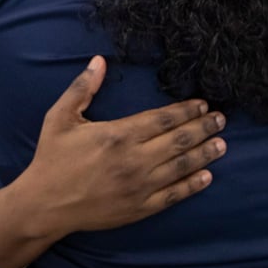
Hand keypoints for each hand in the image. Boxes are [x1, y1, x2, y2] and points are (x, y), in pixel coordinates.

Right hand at [12, 55, 226, 239]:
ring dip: (204, 153)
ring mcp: (139, 186)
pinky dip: (193, 185)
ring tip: (222, 144)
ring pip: (181, 166)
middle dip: (203, 128)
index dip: (186, 111)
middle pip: (178, 141)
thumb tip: (99, 60)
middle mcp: (134, 160)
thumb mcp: (60, 117)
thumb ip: (82, 88)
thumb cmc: (52, 158)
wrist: (44, 205)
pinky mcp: (140, 208)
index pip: (162, 119)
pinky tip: (207, 176)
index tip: (202, 104)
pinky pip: (174, 195)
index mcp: (118, 135)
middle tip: (221, 120)